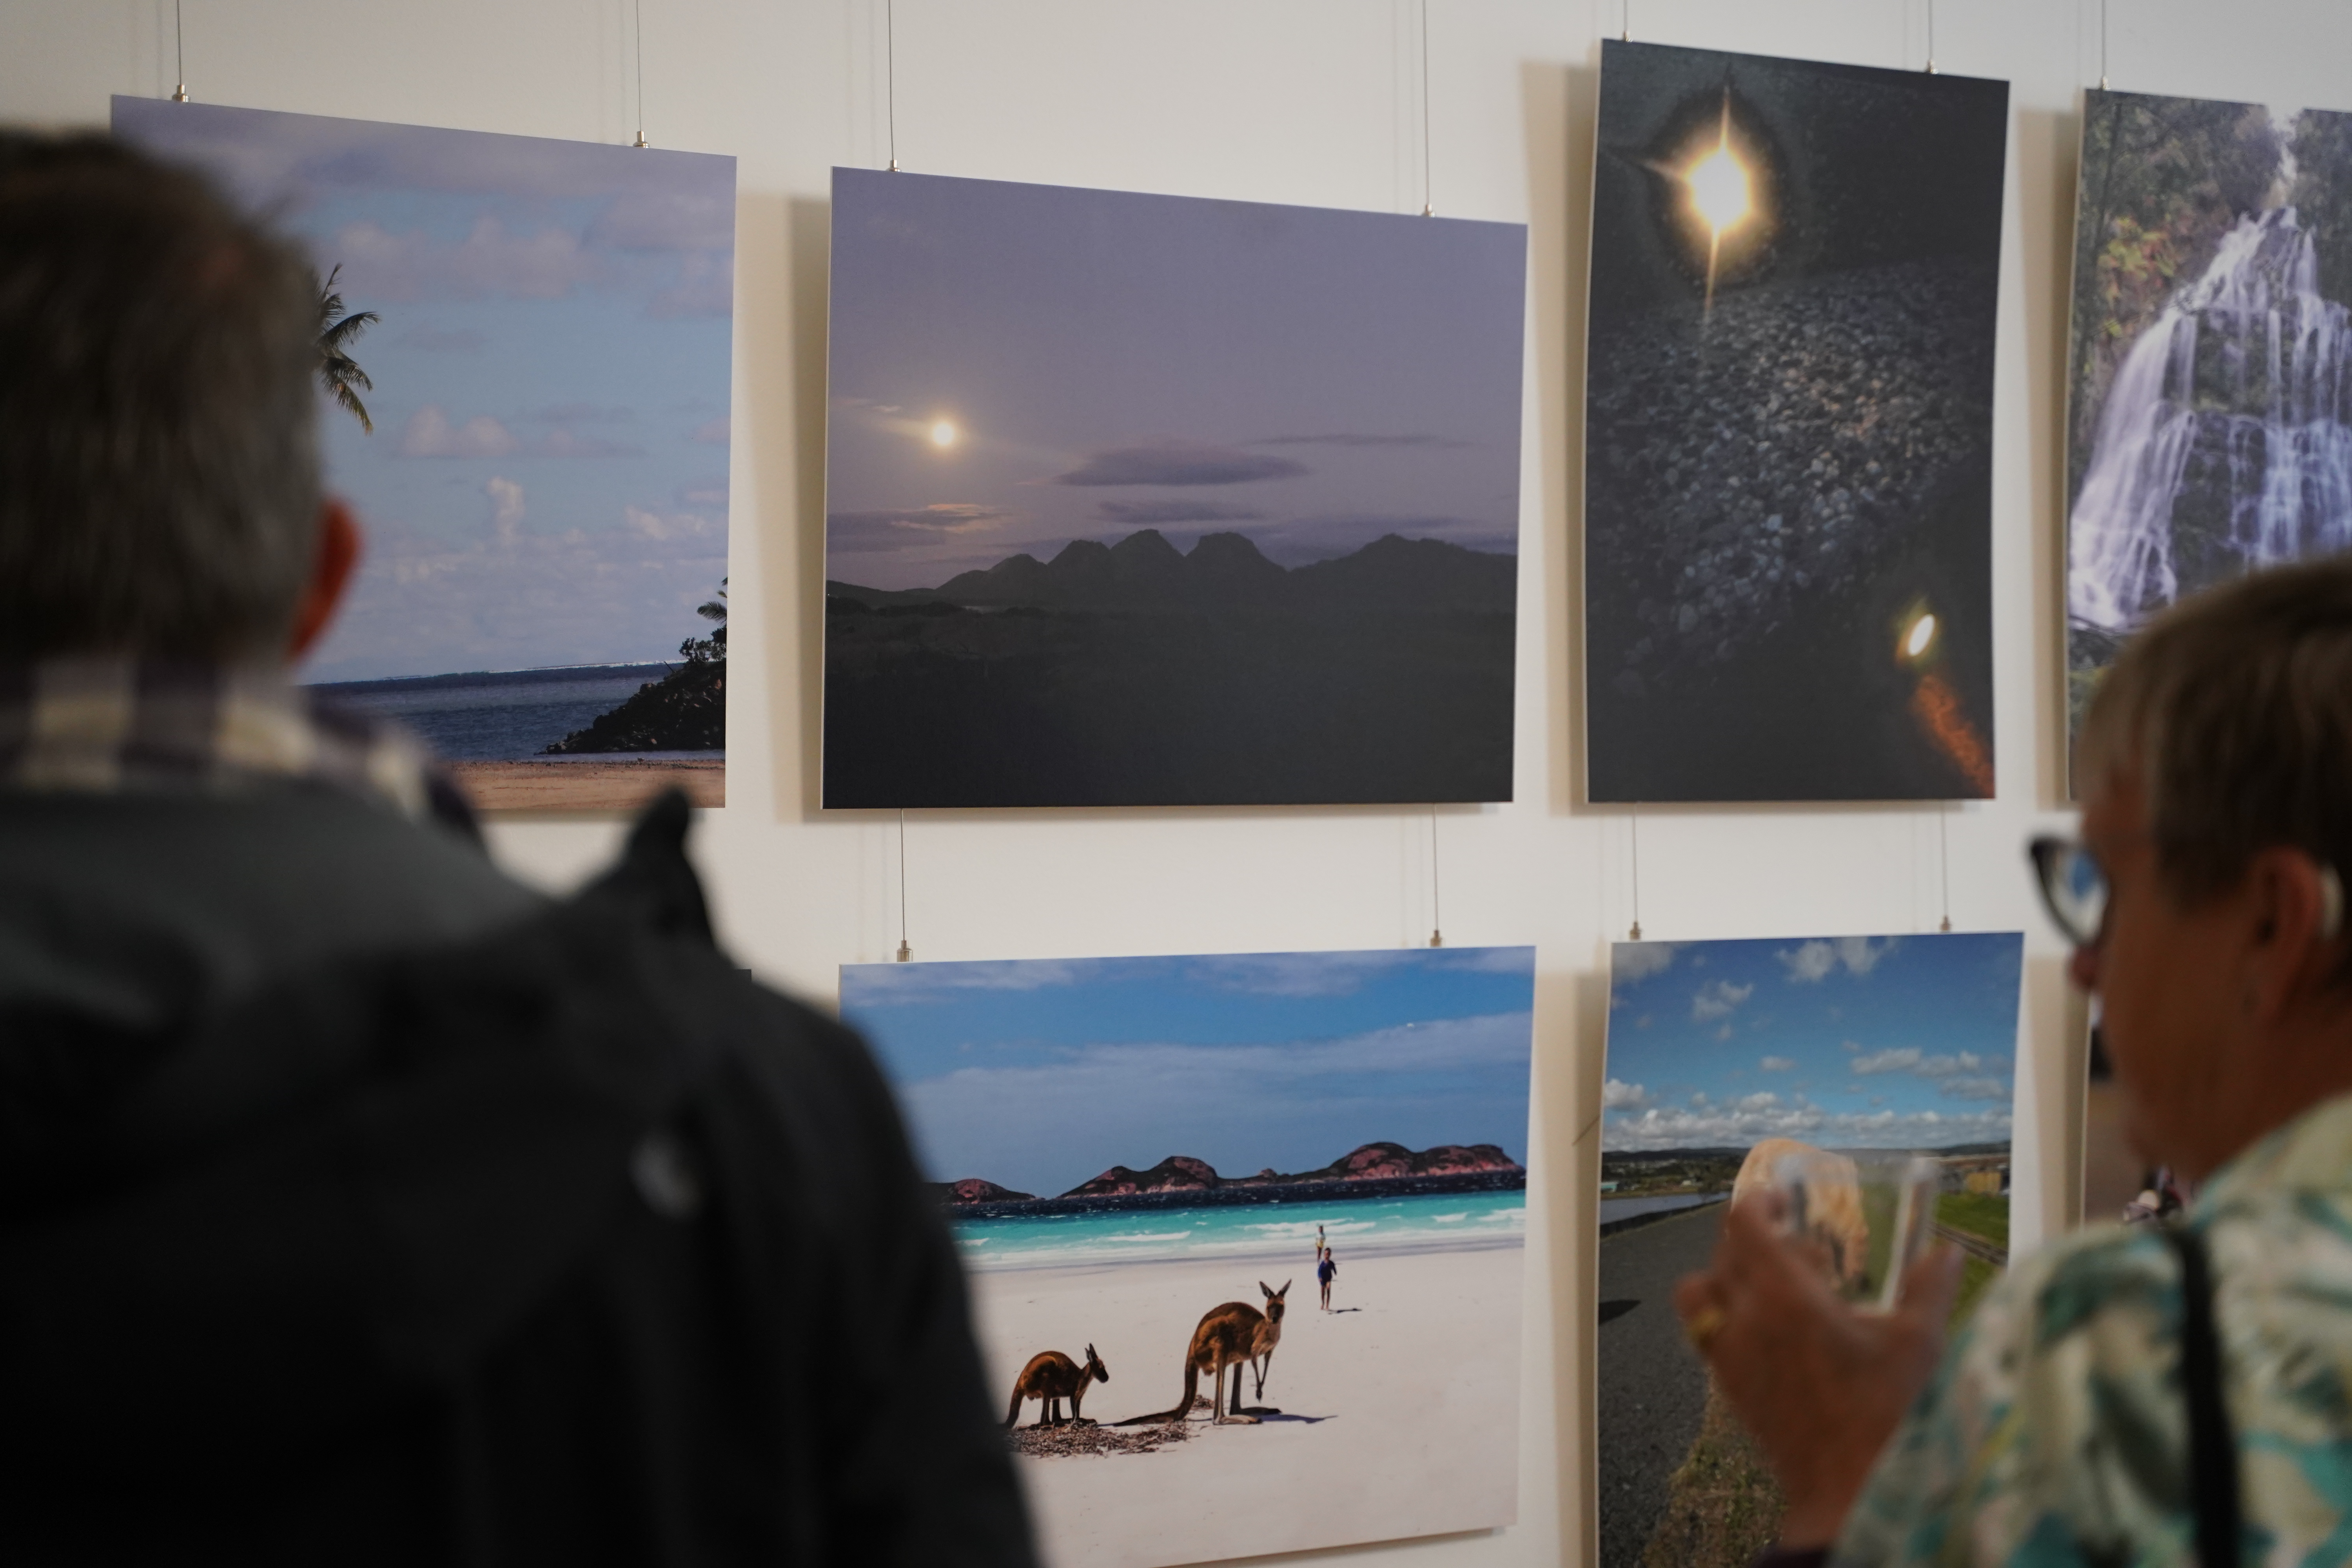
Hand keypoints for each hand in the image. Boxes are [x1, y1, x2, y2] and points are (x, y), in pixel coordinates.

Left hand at [1673, 1193, 1964, 1547]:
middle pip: (1723, 1254)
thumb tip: (1948, 1249)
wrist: (1849, 1492)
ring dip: (1726, 1278)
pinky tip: (1772, 1335)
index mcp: (1786, 1297)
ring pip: (1699, 1293)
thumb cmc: (1886, 1416)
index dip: (1758, 1204)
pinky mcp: (1726, 1386)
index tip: (1782, 1204)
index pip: (1744, 1225)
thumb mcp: (1917, 1345)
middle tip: (1804, 1255)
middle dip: (1756, 1241)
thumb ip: (1929, 1289)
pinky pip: (1704, 1334)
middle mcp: (1744, 1319)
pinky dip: (1725, 1318)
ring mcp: (1727, 1354)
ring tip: (1773, 1291)